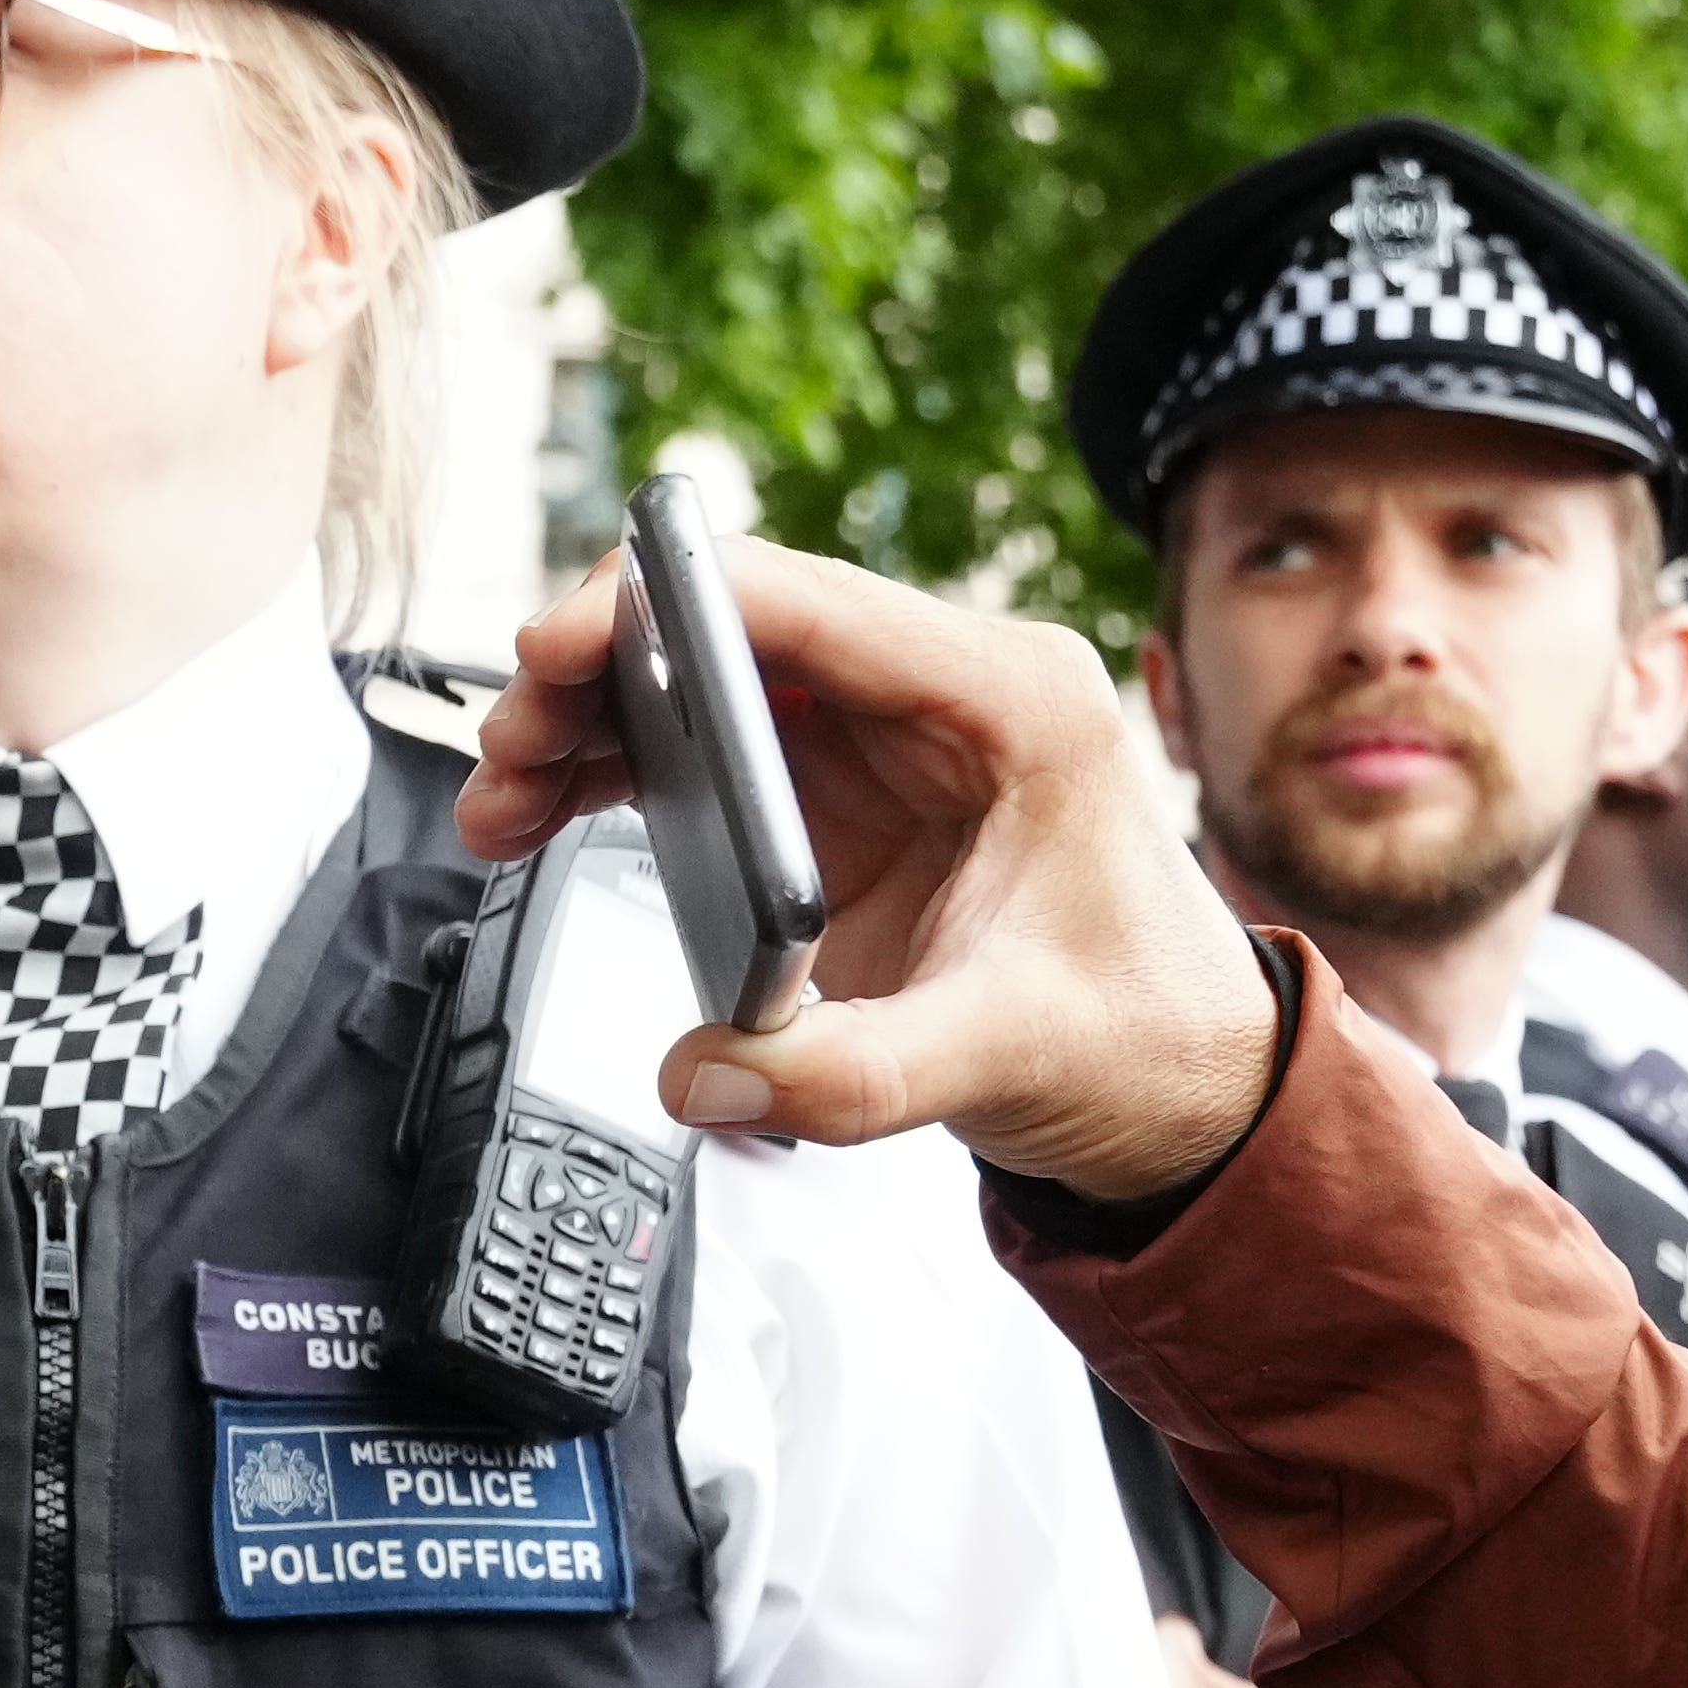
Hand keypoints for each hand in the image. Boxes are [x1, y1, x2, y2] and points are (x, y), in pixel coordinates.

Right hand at [473, 545, 1275, 1196]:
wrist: (1185, 1085)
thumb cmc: (1141, 1035)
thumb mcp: (1009, 1056)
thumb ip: (852, 1076)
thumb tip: (703, 1081)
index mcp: (1010, 700)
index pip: (812, 602)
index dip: (670, 604)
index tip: (562, 643)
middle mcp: (942, 695)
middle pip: (738, 627)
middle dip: (602, 667)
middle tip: (511, 740)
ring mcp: (886, 743)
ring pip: (706, 685)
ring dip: (593, 722)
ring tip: (503, 793)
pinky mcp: (844, 802)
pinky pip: (707, 753)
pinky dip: (619, 774)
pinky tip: (543, 813)